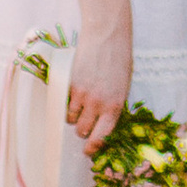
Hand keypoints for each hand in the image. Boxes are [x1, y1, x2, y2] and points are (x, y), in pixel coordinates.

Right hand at [67, 19, 130, 150]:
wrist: (107, 35)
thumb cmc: (119, 60)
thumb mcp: (123, 87)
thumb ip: (112, 106)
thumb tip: (102, 124)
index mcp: (115, 106)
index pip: (102, 137)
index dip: (93, 147)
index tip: (89, 151)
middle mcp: (98, 104)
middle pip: (82, 131)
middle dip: (83, 128)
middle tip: (85, 119)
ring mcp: (81, 95)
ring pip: (70, 118)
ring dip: (74, 114)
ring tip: (81, 100)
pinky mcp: (69, 84)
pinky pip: (63, 103)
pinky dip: (66, 101)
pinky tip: (74, 89)